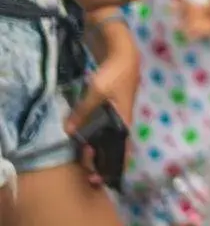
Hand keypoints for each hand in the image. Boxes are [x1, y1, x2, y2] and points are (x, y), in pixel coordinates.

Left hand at [66, 21, 136, 186]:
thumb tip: (69, 131)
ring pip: (109, 133)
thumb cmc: (115, 72)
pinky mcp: (112, 102)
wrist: (123, 50)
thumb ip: (83, 111)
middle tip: (86, 162)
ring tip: (85, 152)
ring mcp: (118, 109)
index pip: (121, 147)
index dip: (113, 162)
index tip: (98, 175)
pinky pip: (105, 123)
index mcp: (125, 118)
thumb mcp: (97, 92)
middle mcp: (123, 116)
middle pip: (115, 142)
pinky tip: (87, 133)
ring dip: (98, 143)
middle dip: (102, 155)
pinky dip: (96, 131)